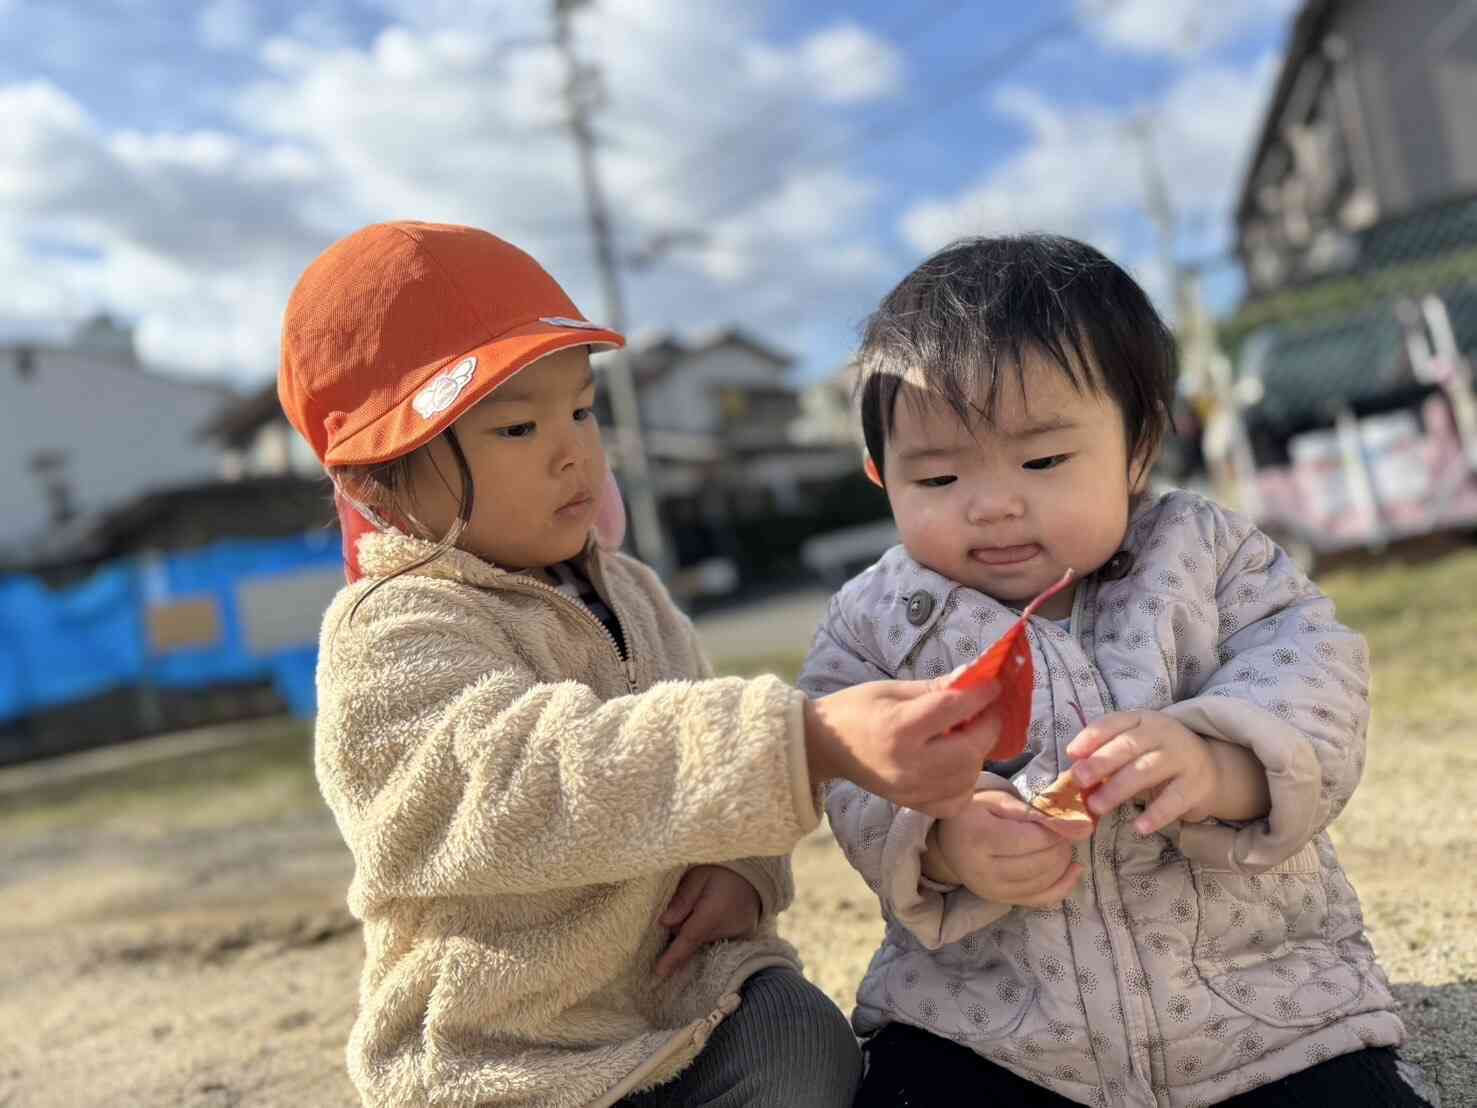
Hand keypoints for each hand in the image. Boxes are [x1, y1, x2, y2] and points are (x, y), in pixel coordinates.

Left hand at [654, 866, 761, 977]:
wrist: (755, 870)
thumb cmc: (722, 870)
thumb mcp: (697, 876)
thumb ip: (681, 899)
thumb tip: (663, 922)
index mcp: (713, 912)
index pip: (689, 939)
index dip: (673, 957)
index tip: (660, 972)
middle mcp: (727, 928)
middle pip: (694, 939)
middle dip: (682, 930)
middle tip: (683, 908)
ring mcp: (739, 934)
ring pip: (706, 940)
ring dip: (697, 931)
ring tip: (700, 907)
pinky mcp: (744, 935)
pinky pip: (720, 939)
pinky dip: (711, 932)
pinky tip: (711, 917)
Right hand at [804, 675, 1002, 818]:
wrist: (825, 747)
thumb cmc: (856, 709)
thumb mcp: (892, 689)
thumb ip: (935, 688)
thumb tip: (974, 677)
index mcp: (899, 727)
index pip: (953, 709)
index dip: (981, 695)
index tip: (994, 684)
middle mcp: (909, 763)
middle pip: (970, 749)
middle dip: (987, 726)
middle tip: (986, 711)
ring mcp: (912, 789)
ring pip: (968, 776)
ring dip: (978, 752)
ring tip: (968, 734)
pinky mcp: (913, 805)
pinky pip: (956, 800)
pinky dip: (965, 781)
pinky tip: (957, 764)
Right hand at [930, 789, 1089, 905]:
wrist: (949, 843)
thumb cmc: (974, 814)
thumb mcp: (996, 801)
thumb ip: (1033, 811)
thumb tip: (1078, 825)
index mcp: (978, 838)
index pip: (1032, 839)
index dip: (1055, 830)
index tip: (1062, 818)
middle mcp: (983, 871)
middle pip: (1040, 863)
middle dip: (1061, 846)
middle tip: (1064, 831)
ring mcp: (993, 891)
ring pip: (1043, 882)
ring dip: (1063, 863)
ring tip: (1063, 844)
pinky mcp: (1003, 901)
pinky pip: (1042, 900)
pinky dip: (1064, 886)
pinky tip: (1075, 870)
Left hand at [1066, 710, 1219, 834]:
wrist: (1210, 770)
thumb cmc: (1157, 758)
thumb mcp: (1133, 749)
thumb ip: (1105, 757)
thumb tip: (1071, 776)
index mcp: (1141, 720)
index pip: (1113, 723)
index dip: (1091, 737)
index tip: (1071, 754)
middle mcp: (1163, 733)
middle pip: (1128, 745)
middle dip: (1100, 762)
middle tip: (1078, 780)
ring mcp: (1182, 757)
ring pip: (1146, 770)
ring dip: (1118, 788)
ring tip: (1097, 807)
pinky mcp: (1196, 785)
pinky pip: (1174, 800)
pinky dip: (1155, 814)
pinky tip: (1138, 827)